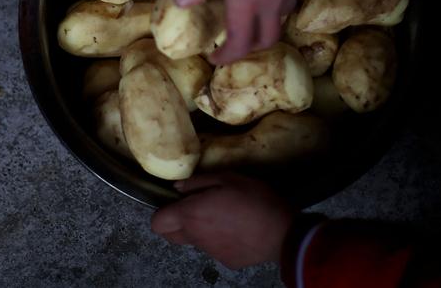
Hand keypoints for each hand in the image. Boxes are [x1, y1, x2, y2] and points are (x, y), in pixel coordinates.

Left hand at [151, 173, 294, 269]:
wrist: (282, 233)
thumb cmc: (254, 199)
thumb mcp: (227, 178)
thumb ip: (198, 182)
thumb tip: (178, 187)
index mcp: (192, 214)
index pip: (157, 223)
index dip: (162, 212)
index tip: (177, 201)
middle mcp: (196, 236)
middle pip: (169, 235)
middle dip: (175, 222)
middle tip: (194, 208)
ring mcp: (210, 252)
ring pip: (193, 240)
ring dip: (200, 228)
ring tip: (223, 215)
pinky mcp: (225, 261)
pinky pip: (213, 248)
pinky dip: (219, 239)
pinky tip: (237, 229)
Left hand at [175, 0, 326, 64]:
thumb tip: (179, 4)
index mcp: (246, 3)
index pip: (238, 43)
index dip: (226, 57)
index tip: (214, 59)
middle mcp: (269, 5)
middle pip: (264, 40)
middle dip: (248, 49)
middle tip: (233, 45)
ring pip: (278, 24)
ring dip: (263, 31)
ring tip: (250, 22)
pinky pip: (287, 6)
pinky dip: (276, 11)